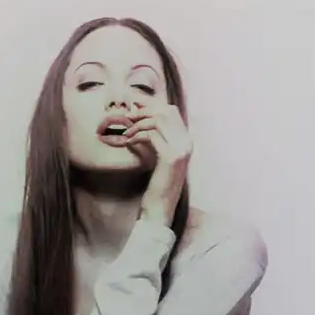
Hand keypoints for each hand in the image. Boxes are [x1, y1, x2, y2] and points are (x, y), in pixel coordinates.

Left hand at [122, 104, 192, 222]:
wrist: (160, 209)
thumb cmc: (156, 186)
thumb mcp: (158, 158)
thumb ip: (156, 139)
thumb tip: (141, 116)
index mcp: (186, 141)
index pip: (171, 111)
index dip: (151, 106)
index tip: (134, 108)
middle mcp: (187, 143)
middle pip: (166, 111)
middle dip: (144, 111)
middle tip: (128, 118)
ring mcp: (181, 150)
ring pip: (159, 120)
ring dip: (138, 123)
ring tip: (126, 132)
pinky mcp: (171, 158)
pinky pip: (152, 135)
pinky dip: (137, 135)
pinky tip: (128, 142)